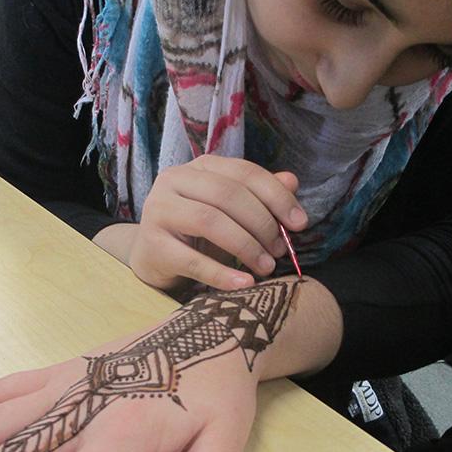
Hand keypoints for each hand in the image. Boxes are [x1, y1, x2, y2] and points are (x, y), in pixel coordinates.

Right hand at [102, 156, 307, 291]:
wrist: (154, 258)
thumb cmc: (198, 233)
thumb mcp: (232, 212)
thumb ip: (260, 196)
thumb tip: (293, 181)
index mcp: (199, 167)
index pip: (244, 173)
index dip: (276, 197)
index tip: (299, 224)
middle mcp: (175, 180)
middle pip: (228, 195)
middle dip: (262, 224)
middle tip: (280, 251)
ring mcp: (159, 210)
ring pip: (210, 222)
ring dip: (246, 246)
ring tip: (267, 267)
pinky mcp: (152, 244)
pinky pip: (192, 260)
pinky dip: (222, 274)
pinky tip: (245, 283)